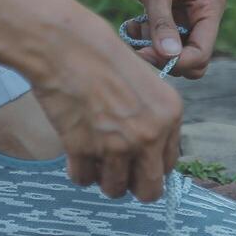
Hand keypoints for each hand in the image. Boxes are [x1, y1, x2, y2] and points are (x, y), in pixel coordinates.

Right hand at [24, 0, 184, 201]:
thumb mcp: (145, 83)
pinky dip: (77, 170)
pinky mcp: (83, 148)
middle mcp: (148, 134)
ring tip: (93, 156)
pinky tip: (75, 151)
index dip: (149, 167)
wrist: (66, 45)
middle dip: (132, 185)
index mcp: (170, 115)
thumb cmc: (101, 57)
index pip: (168, 166)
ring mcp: (116, 144)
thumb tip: (148, 154)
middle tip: (117, 171)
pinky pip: (83, 179)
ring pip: (114, 189)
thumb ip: (153, 118)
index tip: (135, 162)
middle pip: (149, 190)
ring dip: (103, 177)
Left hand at [93, 0, 226, 78]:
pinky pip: (159, 39)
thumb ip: (162, 23)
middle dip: (166, 58)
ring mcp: (183, 13)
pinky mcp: (165, 12)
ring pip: (173, 50)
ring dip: (152, 48)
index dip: (179, 61)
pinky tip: (130, 25)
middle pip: (191, 56)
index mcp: (209, 2)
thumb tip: (170, 58)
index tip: (148, 56)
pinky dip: (144, 38)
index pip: (203, 50)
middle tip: (138, 50)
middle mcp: (201, 10)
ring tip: (132, 30)